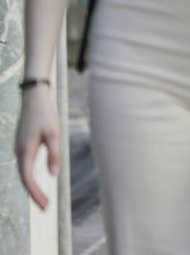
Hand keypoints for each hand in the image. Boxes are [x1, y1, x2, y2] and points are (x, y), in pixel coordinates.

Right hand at [15, 85, 59, 209]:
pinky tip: (37, 184)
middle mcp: (18, 152)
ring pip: (23, 173)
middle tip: (45, 207)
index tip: (45, 205)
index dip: (35, 193)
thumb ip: (53, 154)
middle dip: (34, 194)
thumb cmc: (45, 115)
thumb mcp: (54, 134)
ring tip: (43, 200)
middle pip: (24, 178)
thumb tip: (53, 174)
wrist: (34, 98)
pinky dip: (30, 178)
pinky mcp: (22, 146)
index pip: (27, 178)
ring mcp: (19, 149)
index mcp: (25, 150)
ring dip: (32, 187)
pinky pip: (24, 166)